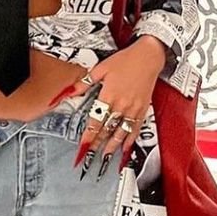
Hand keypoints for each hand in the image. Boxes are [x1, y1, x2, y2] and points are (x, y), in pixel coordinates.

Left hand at [72, 36, 165, 179]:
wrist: (148, 56)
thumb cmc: (125, 60)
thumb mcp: (100, 69)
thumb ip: (83, 83)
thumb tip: (67, 92)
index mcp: (109, 95)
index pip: (95, 121)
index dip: (88, 136)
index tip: (81, 147)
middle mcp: (122, 104)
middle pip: (107, 129)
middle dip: (97, 145)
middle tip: (89, 157)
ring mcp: (134, 108)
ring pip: (121, 132)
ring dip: (112, 147)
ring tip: (104, 158)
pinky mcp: (143, 109)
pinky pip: (136, 129)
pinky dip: (130, 141)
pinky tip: (125, 151)